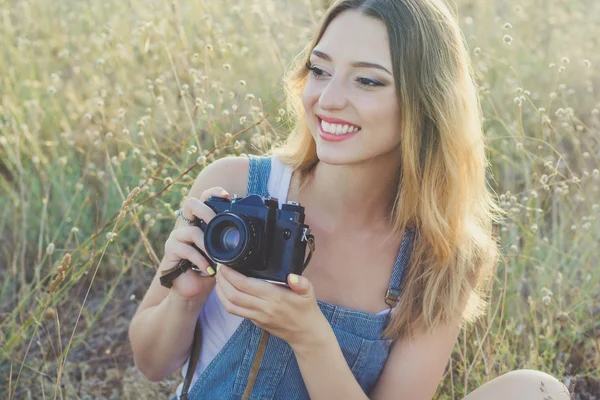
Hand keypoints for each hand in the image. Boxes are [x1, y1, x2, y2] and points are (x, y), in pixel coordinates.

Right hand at [160, 186, 229, 299]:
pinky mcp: (170, 250)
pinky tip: (209, 269)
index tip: (226, 195)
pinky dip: (201, 261)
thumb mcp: (222, 252)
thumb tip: (251, 232)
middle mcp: (187, 225)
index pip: (203, 199)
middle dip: (205, 211)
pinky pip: (187, 250)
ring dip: (206, 245)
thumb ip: (229, 240)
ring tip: (216, 259)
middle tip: (215, 222)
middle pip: (190, 204)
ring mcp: (177, 236)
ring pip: (191, 231)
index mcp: (200, 222)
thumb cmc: (210, 267)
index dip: (212, 193)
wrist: (193, 288)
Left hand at [214, 265, 328, 349]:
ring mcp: (257, 317)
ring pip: (230, 306)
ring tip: (218, 279)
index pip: (246, 285)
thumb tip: (293, 276)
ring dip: (220, 292)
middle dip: (222, 281)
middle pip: (233, 295)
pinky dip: (226, 301)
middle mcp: (263, 308)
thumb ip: (302, 283)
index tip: (225, 264)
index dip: (231, 274)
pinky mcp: (255, 322)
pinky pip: (236, 312)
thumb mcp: (309, 292)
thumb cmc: (306, 309)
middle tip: (218, 268)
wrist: (305, 334)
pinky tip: (225, 291)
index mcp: (274, 297)